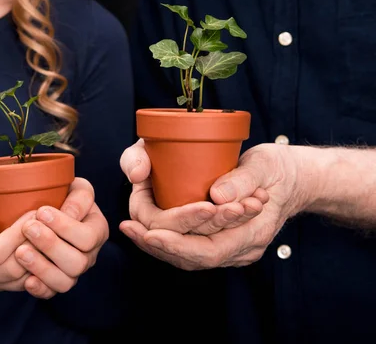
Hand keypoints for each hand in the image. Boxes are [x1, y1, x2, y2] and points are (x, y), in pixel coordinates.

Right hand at [0, 195, 41, 292]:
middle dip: (31, 246)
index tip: (33, 214)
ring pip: (20, 280)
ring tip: (50, 234)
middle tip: (48, 224)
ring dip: (38, 258)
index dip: (16, 235)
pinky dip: (38, 269)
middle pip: (9, 269)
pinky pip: (24, 284)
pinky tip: (47, 249)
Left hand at [15, 178, 108, 298]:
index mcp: (97, 231)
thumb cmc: (63, 195)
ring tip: (20, 251)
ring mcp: (72, 272)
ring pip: (65, 282)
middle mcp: (88, 255)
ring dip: (42, 267)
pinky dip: (39, 289)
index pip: (88, 237)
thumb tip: (69, 214)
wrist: (45, 210)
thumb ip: (79, 197)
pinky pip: (50, 293)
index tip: (41, 211)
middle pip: (77, 263)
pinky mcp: (54, 283)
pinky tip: (26, 279)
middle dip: (50, 246)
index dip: (65, 227)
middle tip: (28, 228)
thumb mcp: (76, 187)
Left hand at [121, 143, 305, 269]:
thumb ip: (243, 179)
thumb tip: (216, 195)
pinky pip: (191, 250)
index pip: (209, 250)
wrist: (295, 179)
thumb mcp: (265, 165)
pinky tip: (145, 230)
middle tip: (129, 229)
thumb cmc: (279, 169)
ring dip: (157, 245)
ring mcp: (233, 249)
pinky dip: (168, 241)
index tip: (150, 232)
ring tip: (130, 230)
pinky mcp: (223, 242)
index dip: (177, 243)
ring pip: (189, 257)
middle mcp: (242, 249)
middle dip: (158, 245)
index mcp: (254, 233)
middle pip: (193, 258)